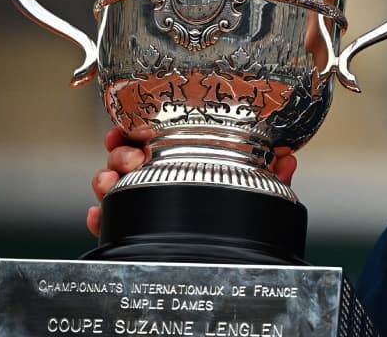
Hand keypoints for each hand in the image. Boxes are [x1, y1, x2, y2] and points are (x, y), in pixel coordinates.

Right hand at [85, 127, 298, 236]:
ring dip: (105, 177)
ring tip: (111, 181)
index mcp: (183, 157)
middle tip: (132, 158)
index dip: (138, 127)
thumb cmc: (235, 212)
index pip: (154, 134)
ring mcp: (140, 200)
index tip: (131, 127)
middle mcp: (157, 176)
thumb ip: (269, 175)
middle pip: (126, 154)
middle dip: (121, 150)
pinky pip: (107, 220)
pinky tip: (98, 215)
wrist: (225, 260)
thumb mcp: (254, 190)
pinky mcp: (129, 226)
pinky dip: (99, 217)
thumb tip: (288, 158)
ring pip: (110, 182)